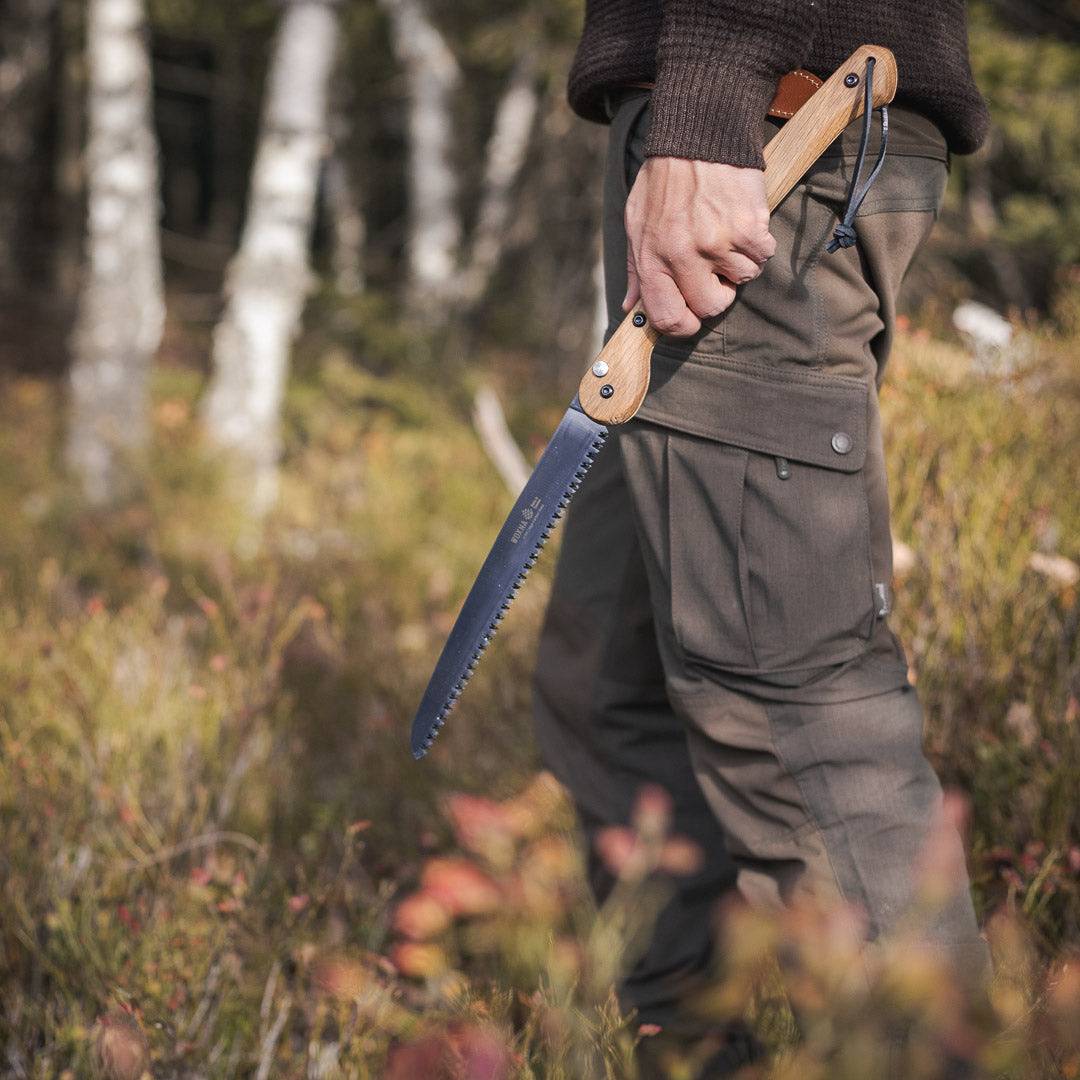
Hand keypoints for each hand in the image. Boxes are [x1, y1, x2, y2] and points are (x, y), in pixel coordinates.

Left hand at [623, 157, 775, 335]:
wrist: (700, 134)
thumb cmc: (665, 180)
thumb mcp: (637, 222)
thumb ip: (636, 269)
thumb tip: (630, 307)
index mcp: (652, 258)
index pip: (666, 318)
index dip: (682, 326)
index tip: (691, 316)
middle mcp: (683, 256)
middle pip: (710, 307)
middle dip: (717, 293)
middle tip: (715, 269)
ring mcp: (717, 244)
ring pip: (742, 280)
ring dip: (739, 261)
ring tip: (725, 232)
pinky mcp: (748, 229)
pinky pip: (762, 256)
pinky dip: (757, 243)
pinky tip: (741, 220)